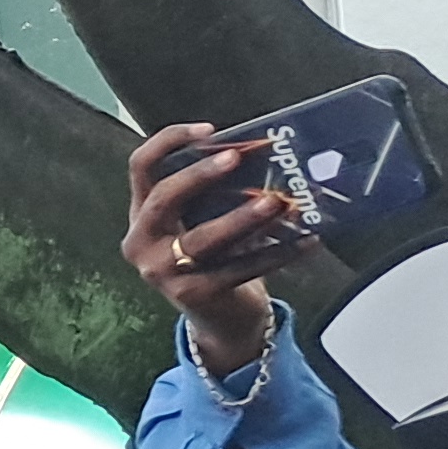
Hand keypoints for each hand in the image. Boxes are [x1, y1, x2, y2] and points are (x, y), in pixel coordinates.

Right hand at [125, 123, 309, 377]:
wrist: (219, 318)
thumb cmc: (215, 257)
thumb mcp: (199, 222)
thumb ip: (212, 194)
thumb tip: (263, 152)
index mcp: (142, 215)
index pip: (141, 167)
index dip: (169, 141)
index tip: (209, 130)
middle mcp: (142, 242)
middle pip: (163, 200)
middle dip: (199, 176)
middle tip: (236, 158)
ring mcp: (164, 272)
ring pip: (202, 239)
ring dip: (241, 218)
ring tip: (275, 202)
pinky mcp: (195, 295)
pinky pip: (239, 268)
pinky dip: (276, 253)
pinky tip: (306, 240)